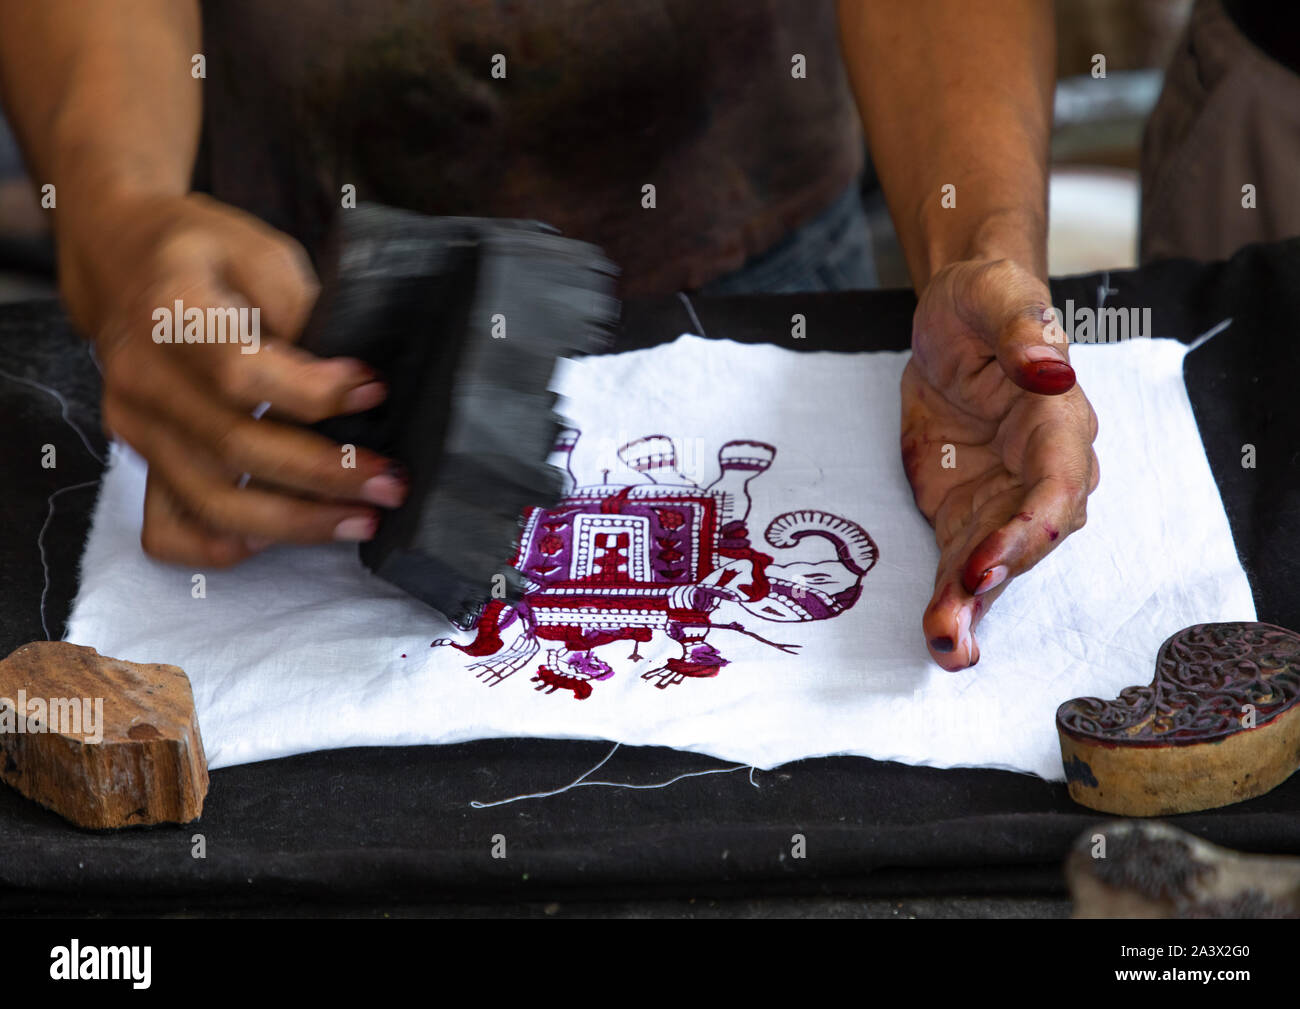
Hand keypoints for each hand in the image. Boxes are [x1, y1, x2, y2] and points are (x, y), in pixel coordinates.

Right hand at [61, 192, 406, 565]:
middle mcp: (142, 375)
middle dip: (326, 473)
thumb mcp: (263, 250)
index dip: (313, 393)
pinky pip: (167, 529)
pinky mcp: (138, 456)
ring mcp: (135, 424)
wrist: (123, 258)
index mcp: (171, 309)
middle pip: (235, 446)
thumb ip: (304, 309)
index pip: (240, 372)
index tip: (374, 390)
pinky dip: (221, 547)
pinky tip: (279, 539)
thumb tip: (352, 382)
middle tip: (392, 483)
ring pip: (210, 500)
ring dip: (295, 522)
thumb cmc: (207, 253)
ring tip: (362, 520)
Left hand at [900, 258, 1098, 669]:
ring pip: (995, 563)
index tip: (986, 559)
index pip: (1055, 486)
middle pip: (1029, 539)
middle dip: (995, 581)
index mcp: (1058, 421)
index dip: (1026, 529)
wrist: (955, 321)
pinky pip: (961, 563)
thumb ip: (1022, 332)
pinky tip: (938, 635)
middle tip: (958, 619)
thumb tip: (1052, 365)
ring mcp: (1003, 498)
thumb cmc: (983, 302)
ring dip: (971, 607)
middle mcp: (1042, 471)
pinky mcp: (967, 512)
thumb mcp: (994, 296)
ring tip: (947, 647)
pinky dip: (949, 599)